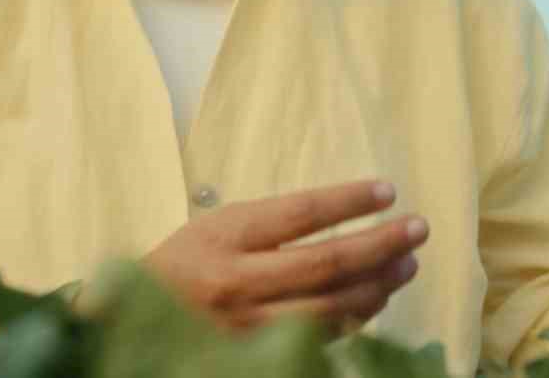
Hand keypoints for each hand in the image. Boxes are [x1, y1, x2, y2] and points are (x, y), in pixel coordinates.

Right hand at [141, 179, 428, 336]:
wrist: (129, 327)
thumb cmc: (181, 266)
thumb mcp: (214, 228)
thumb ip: (268, 225)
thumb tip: (341, 215)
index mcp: (225, 237)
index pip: (301, 213)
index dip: (350, 200)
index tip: (388, 191)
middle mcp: (238, 282)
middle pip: (327, 262)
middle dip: (381, 244)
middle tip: (419, 229)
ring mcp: (248, 327)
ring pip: (331, 307)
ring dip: (378, 284)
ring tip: (406, 264)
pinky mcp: (256, 357)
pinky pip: (320, 340)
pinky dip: (353, 318)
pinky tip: (376, 299)